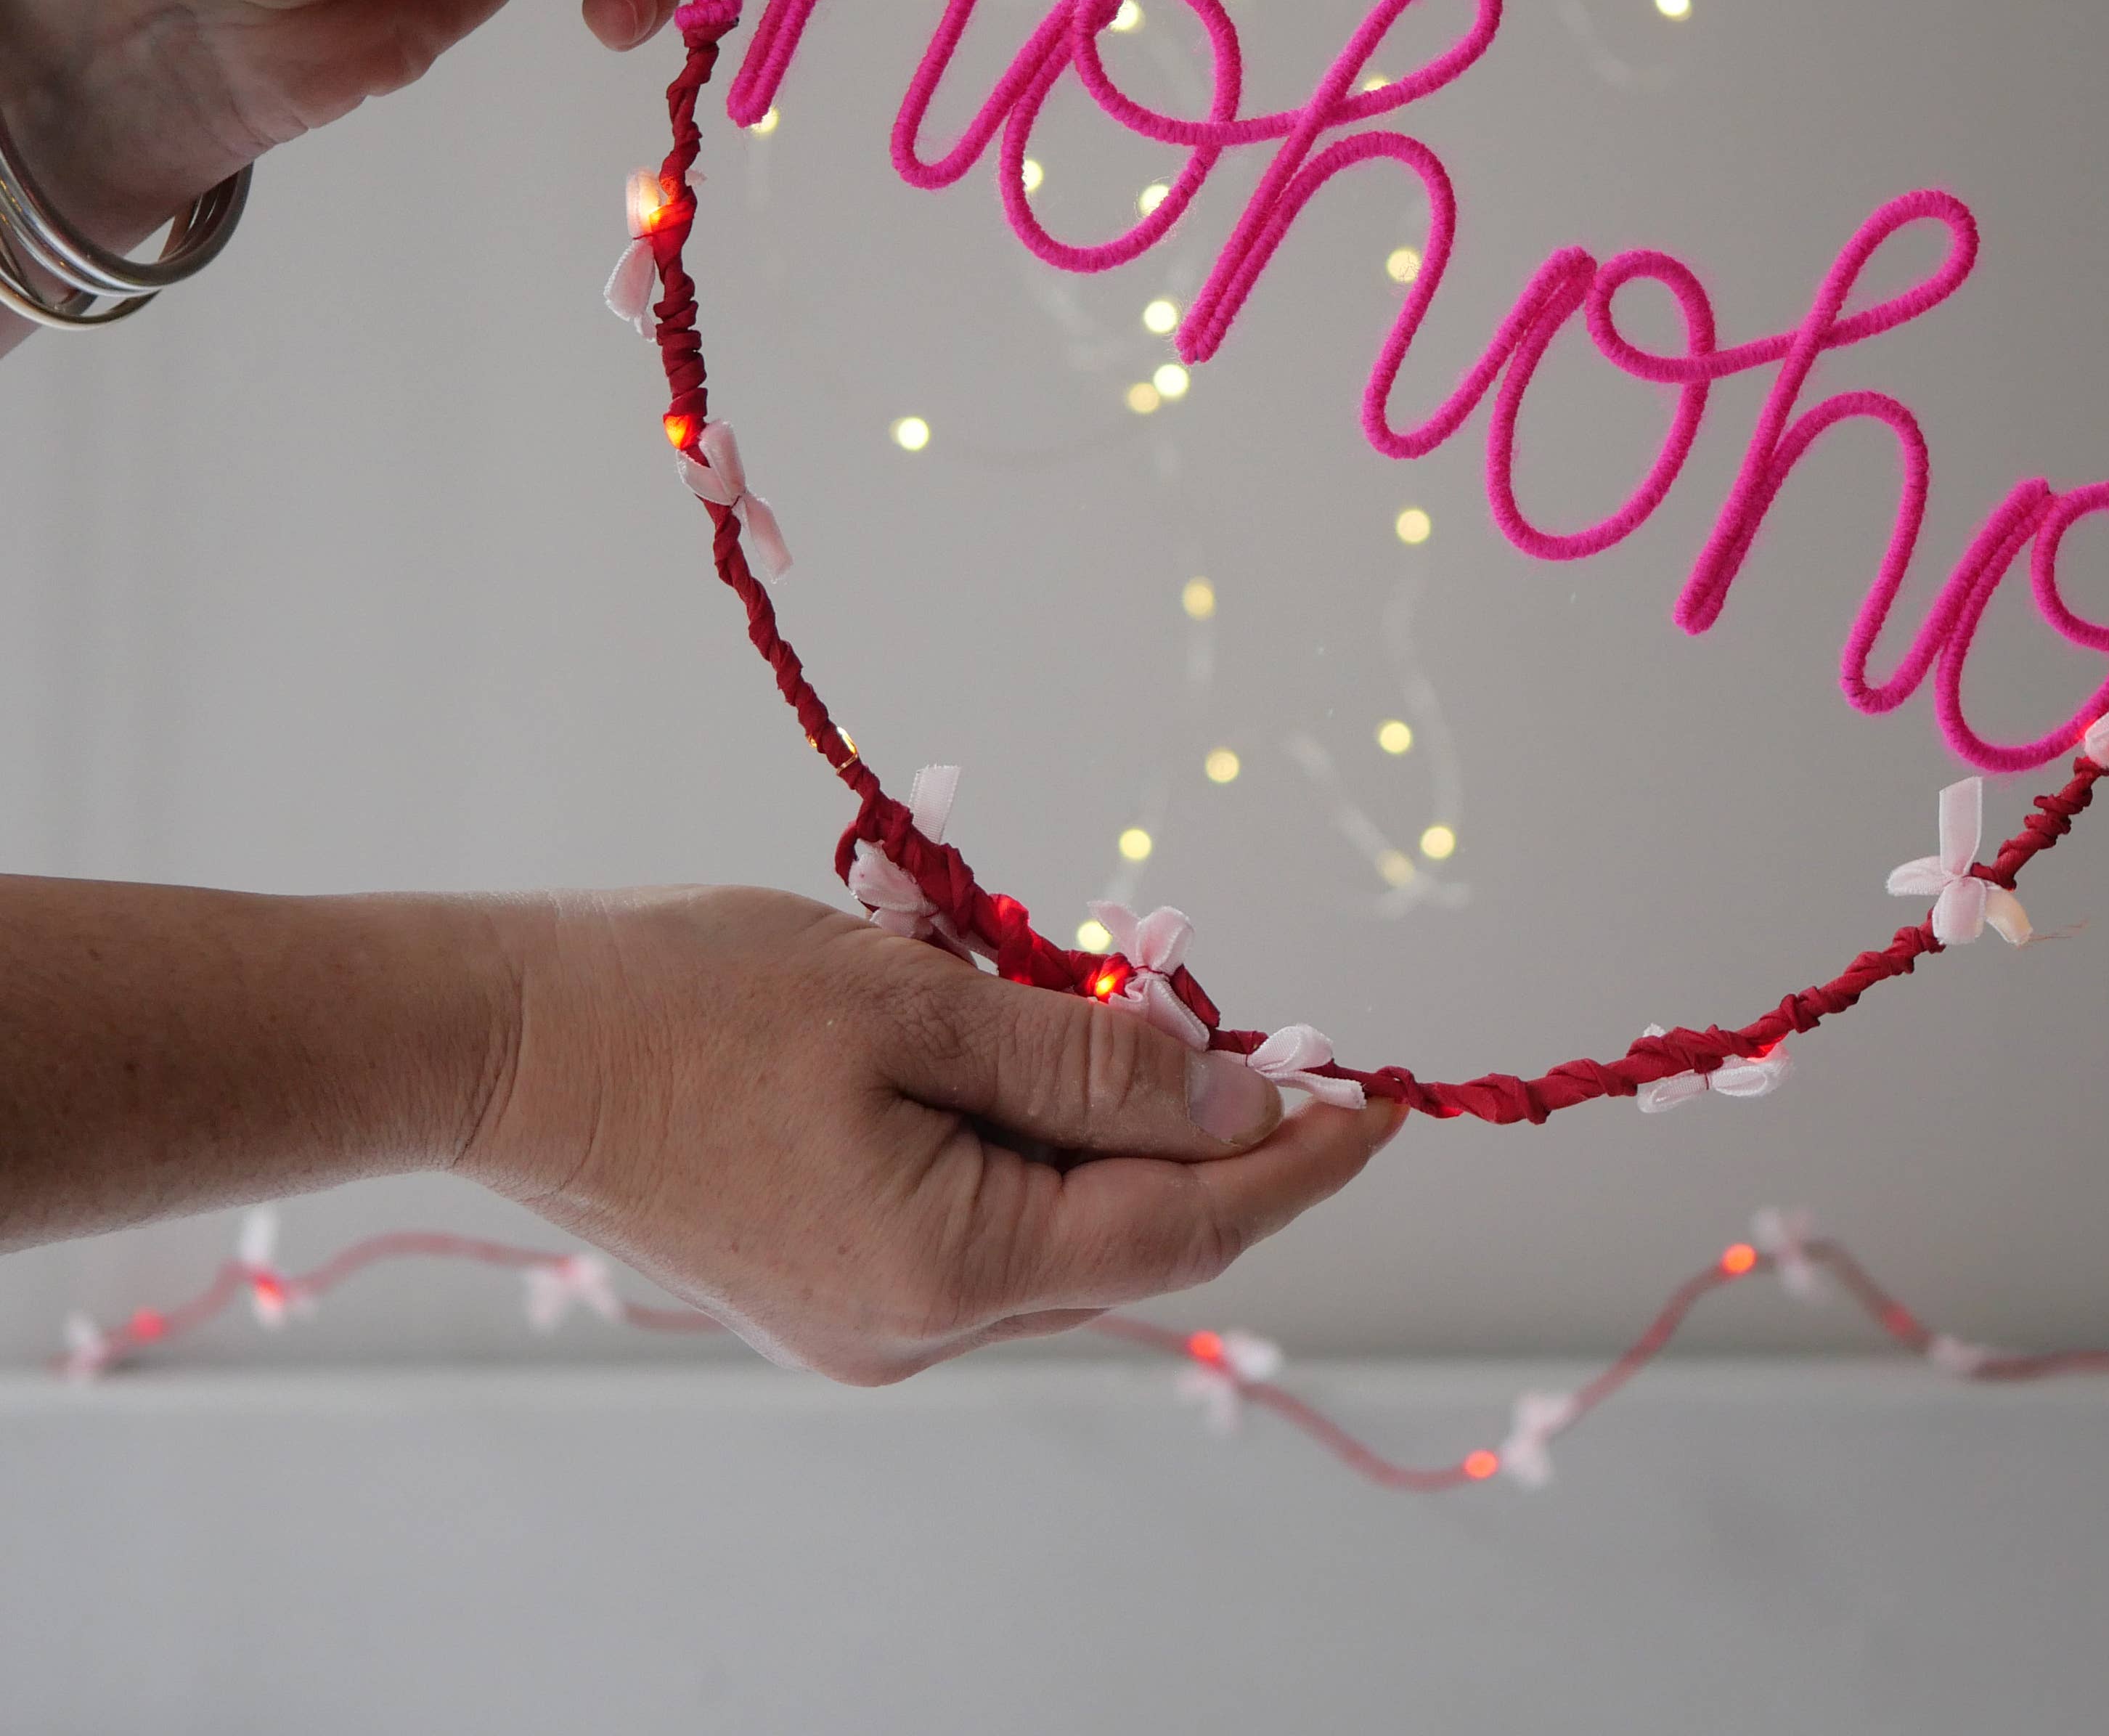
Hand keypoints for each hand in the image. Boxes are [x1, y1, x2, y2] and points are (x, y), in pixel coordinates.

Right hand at [460, 886, 1405, 1380]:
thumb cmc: (688, 1001)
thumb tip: (1240, 1103)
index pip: (1189, 1226)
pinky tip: (1008, 1046)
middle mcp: (916, 1329)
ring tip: (1111, 1006)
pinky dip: (1022, 1137)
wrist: (500, 1039)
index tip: (1386, 1099)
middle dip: (1206, 1130)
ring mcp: (864, 1320)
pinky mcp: (825, 1283)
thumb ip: (1090, 1064)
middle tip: (1251, 1019)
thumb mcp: (915, 1001)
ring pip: (1052, 1222)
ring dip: (1104, 1123)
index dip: (1299, 1159)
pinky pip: (976, 1215)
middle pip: (1126, 1232)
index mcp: (950, 1271)